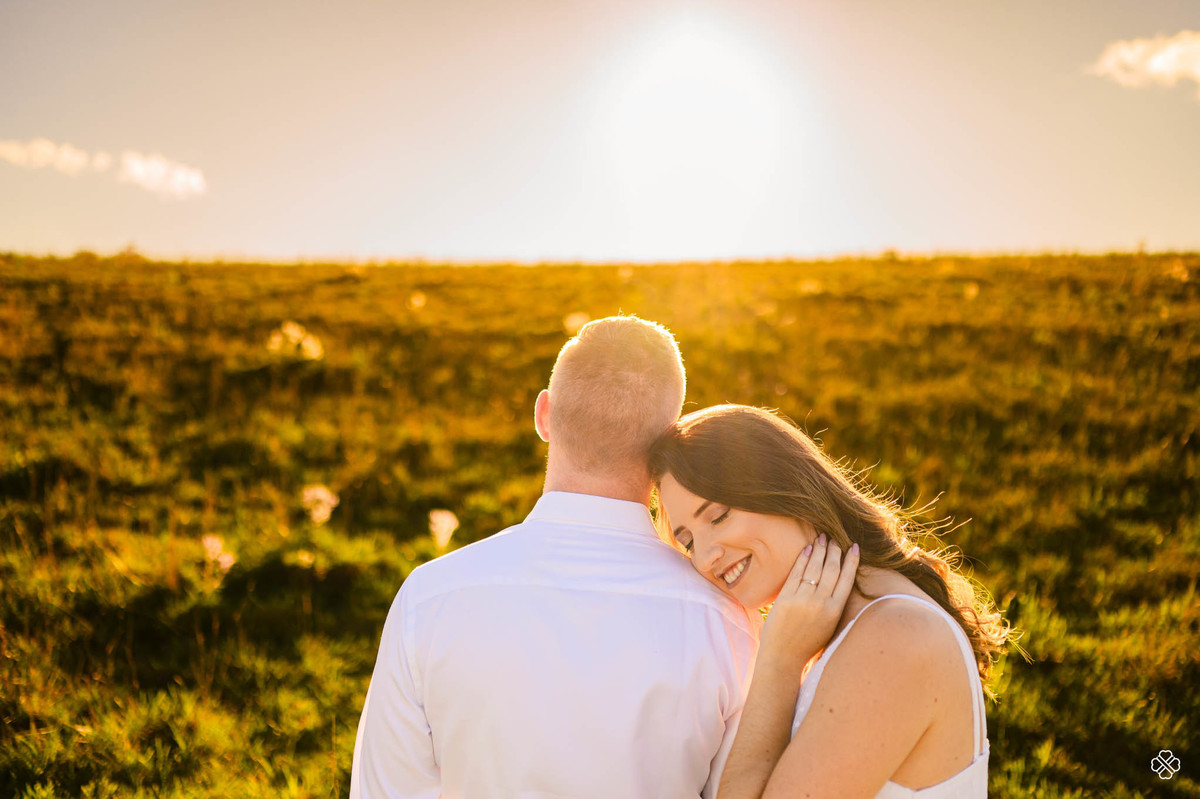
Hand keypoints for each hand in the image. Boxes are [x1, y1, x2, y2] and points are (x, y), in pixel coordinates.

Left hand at [760, 535, 859, 674]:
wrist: (783, 656)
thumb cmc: (808, 643)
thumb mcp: (829, 626)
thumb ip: (834, 606)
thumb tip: (840, 584)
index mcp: (835, 611)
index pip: (847, 579)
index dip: (852, 561)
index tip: (854, 547)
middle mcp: (821, 603)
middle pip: (831, 569)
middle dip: (834, 550)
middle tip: (835, 538)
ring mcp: (803, 599)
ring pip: (815, 567)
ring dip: (819, 549)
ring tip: (822, 537)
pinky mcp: (786, 597)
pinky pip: (797, 572)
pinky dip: (803, 558)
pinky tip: (807, 548)